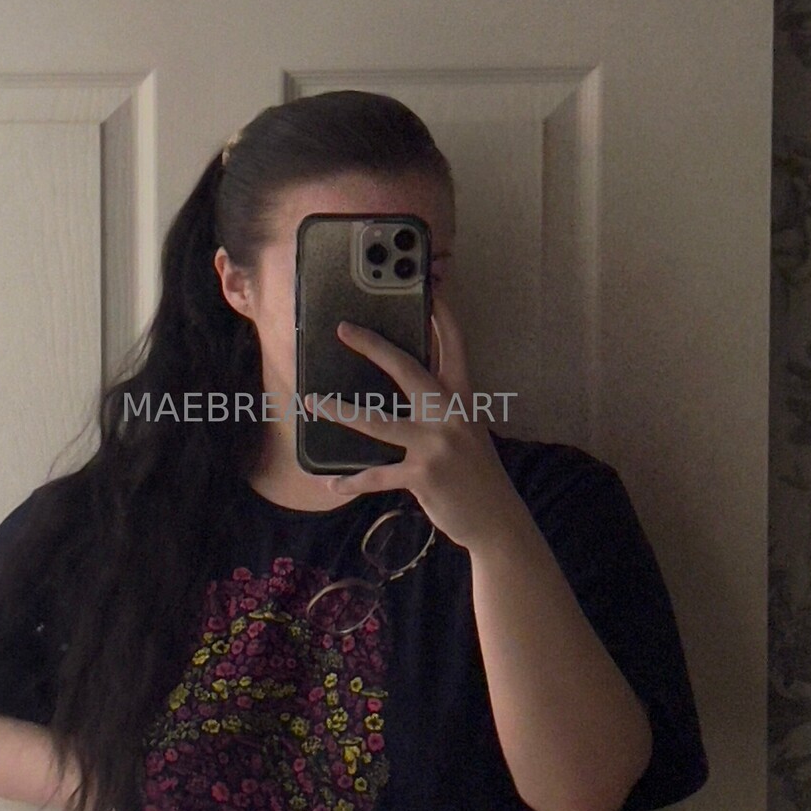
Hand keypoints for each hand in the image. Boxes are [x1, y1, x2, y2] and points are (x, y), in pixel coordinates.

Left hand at [312, 291, 518, 552]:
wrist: (497, 520)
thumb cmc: (477, 475)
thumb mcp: (468, 432)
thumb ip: (443, 409)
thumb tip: (411, 389)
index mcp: (463, 399)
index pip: (454, 347)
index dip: (442, 317)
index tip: (430, 290)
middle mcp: (450, 415)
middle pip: (407, 370)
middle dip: (373, 347)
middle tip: (344, 329)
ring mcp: (436, 445)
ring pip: (378, 422)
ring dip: (341, 412)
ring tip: (313, 403)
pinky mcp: (423, 475)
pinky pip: (377, 475)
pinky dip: (352, 482)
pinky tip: (332, 484)